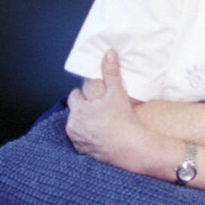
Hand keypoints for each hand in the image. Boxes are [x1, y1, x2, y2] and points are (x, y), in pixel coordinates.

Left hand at [65, 49, 146, 168]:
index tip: (97, 96)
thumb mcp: (117, 93)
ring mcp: (77, 139)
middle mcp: (73, 124)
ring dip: (85, 122)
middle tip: (101, 108)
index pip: (75, 95)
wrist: (131, 148)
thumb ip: (111, 73)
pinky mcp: (83, 151)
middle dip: (85, 108)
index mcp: (78, 109)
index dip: (86, 94)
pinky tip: (101, 134)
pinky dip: (88, 136)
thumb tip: (108, 53)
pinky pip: (82, 139)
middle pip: (75, 110)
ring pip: (77, 125)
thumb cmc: (123, 121)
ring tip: (102, 121)